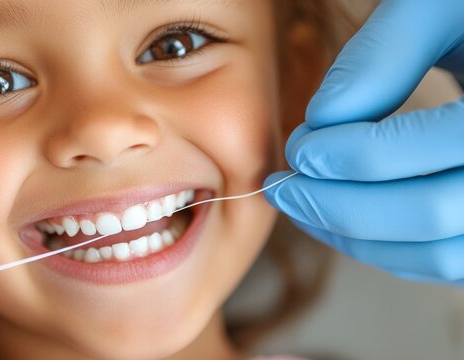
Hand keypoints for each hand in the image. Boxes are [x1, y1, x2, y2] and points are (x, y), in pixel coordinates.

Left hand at [263, 0, 463, 284]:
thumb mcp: (436, 9)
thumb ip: (384, 54)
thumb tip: (322, 120)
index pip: (432, 148)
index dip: (351, 156)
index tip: (299, 148)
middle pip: (433, 215)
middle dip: (340, 206)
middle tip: (284, 188)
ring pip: (439, 254)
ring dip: (356, 238)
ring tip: (301, 207)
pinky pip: (442, 258)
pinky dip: (383, 248)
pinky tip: (337, 217)